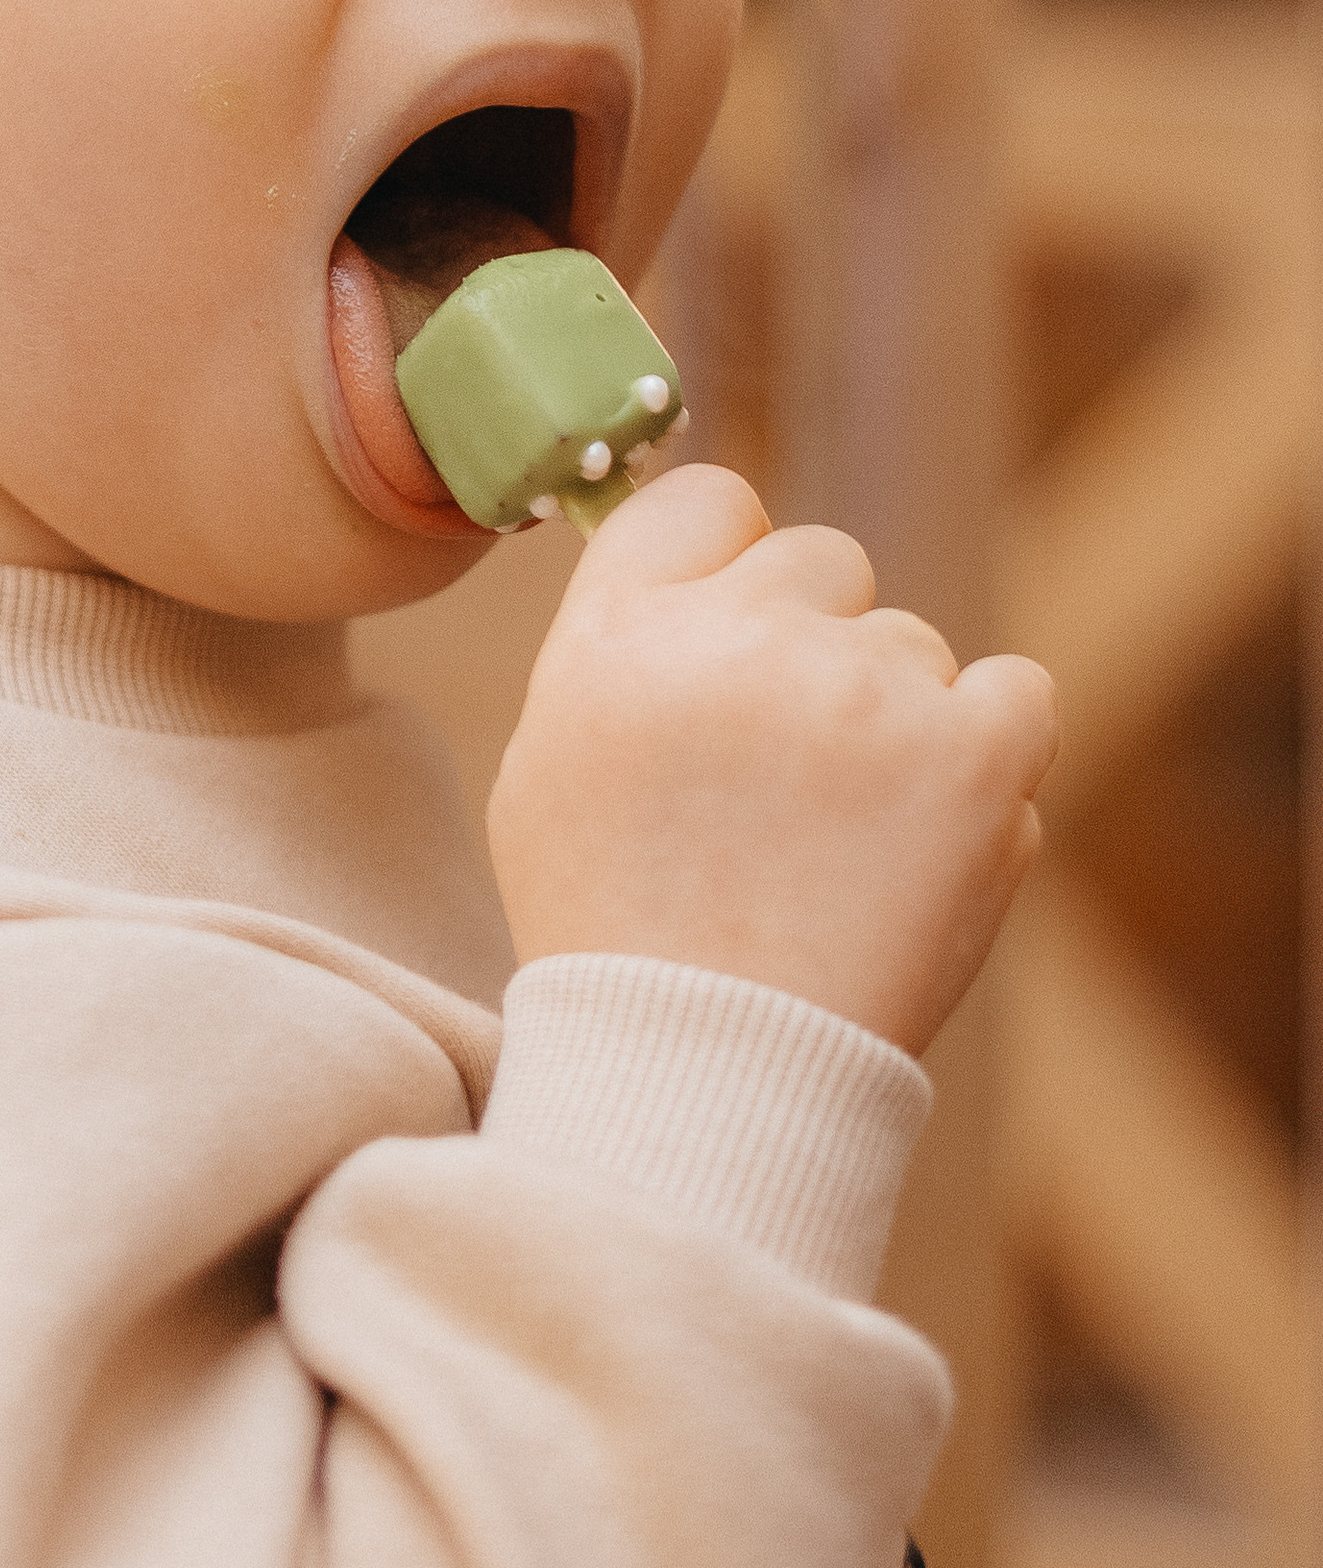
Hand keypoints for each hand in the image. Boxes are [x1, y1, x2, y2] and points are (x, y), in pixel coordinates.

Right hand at [487, 468, 1057, 1057]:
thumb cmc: (618, 929)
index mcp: (623, 631)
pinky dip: (992, 753)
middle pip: (822, 561)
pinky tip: (933, 831)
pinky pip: (1019, 693)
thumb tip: (695, 570)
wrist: (714, 1068)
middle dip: (816, 646)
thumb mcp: (549, 765)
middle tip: (789, 775)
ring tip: (844, 847)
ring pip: (915, 646)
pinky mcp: (973, 752)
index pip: (708, 499)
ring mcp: (864, 688)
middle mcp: (742, 637)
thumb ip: (618, 646)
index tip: (739, 630)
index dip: (730, 560)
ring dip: (896, 723)